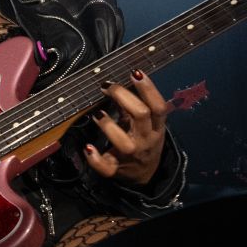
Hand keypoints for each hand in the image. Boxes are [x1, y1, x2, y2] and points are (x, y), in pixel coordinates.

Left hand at [83, 70, 168, 184]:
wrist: (146, 174)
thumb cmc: (144, 141)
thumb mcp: (146, 124)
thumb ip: (133, 106)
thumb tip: (117, 84)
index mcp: (156, 128)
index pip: (158, 106)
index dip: (148, 89)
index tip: (135, 72)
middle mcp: (146, 140)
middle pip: (141, 115)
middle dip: (123, 96)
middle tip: (108, 86)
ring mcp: (131, 156)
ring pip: (122, 141)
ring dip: (107, 124)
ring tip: (98, 113)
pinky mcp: (116, 169)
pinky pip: (105, 167)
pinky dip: (95, 158)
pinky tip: (88, 147)